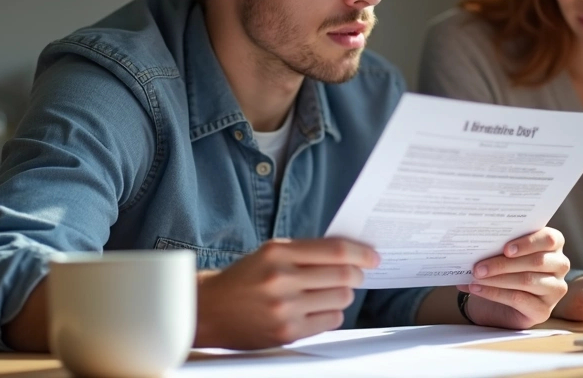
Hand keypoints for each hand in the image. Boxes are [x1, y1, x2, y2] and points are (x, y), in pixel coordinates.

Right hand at [194, 238, 378, 348]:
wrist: (209, 309)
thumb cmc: (245, 277)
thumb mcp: (270, 253)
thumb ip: (307, 252)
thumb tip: (351, 254)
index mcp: (278, 251)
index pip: (336, 250)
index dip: (362, 253)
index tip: (374, 257)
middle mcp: (281, 278)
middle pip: (344, 275)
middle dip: (356, 274)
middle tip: (355, 275)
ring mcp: (284, 307)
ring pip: (342, 298)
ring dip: (343, 294)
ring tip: (329, 292)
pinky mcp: (286, 332)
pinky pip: (331, 320)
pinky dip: (331, 313)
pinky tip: (317, 308)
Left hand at [458, 228, 569, 328]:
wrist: (500, 301)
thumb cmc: (505, 269)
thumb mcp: (504, 253)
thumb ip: (499, 246)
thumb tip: (477, 244)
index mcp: (554, 244)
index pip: (549, 239)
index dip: (529, 243)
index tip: (505, 249)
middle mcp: (560, 266)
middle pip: (537, 261)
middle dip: (504, 263)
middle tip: (478, 267)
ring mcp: (555, 289)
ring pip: (527, 280)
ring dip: (497, 279)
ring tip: (476, 277)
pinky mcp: (544, 310)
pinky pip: (519, 299)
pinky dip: (495, 293)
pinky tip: (478, 289)